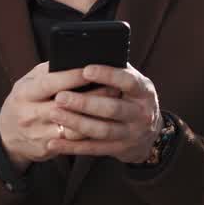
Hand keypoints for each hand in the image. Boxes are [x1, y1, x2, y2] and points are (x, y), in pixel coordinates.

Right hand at [0, 62, 120, 171]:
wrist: (7, 135)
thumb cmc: (25, 100)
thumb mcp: (28, 82)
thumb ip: (48, 71)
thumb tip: (75, 58)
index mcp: (24, 93)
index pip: (50, 83)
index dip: (72, 77)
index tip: (92, 69)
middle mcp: (28, 114)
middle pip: (65, 106)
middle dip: (92, 97)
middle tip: (114, 87)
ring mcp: (37, 134)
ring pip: (73, 128)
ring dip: (96, 117)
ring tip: (114, 105)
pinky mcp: (45, 150)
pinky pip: (73, 143)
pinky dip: (91, 132)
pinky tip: (105, 122)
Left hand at [47, 64, 162, 163]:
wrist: (149, 133)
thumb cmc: (131, 97)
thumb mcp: (132, 82)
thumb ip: (116, 70)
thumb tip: (86, 55)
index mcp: (144, 91)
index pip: (128, 82)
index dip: (108, 75)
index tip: (86, 70)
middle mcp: (142, 114)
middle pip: (112, 109)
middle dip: (85, 103)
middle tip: (60, 96)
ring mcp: (132, 134)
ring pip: (102, 130)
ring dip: (76, 123)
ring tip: (54, 113)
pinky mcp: (120, 149)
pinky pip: (94, 149)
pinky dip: (72, 146)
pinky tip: (54, 142)